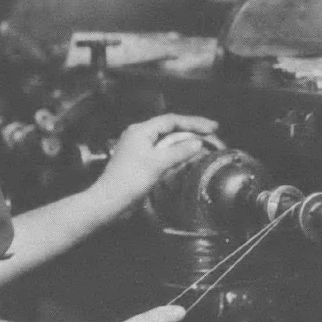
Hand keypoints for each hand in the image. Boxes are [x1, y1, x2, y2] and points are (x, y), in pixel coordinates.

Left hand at [88, 114, 217, 218]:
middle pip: (169, 127)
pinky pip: (161, 151)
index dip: (193, 122)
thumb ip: (179, 151)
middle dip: (190, 129)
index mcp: (141, 130)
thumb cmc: (131, 179)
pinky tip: (186, 155)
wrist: (110, 201)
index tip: (212, 127)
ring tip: (203, 142)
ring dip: (184, 140)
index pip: (171, 120)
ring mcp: (138, 148)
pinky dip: (175, 151)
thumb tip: (197, 143)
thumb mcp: (157, 163)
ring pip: (165, 139)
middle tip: (211, 132)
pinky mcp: (139, 161)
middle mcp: (139, 135)